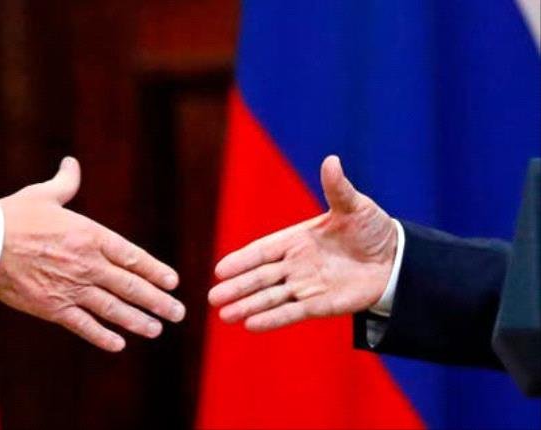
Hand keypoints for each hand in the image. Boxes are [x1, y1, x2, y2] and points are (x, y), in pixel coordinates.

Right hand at [0, 157, 183, 351]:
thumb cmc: (13, 215)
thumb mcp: (44, 195)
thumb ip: (65, 183)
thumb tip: (71, 164)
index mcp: (91, 236)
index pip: (133, 257)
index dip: (155, 271)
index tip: (173, 282)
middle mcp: (88, 264)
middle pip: (131, 286)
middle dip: (158, 301)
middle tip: (177, 312)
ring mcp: (72, 288)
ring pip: (113, 309)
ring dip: (138, 321)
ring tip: (156, 329)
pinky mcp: (52, 307)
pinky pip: (84, 326)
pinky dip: (102, 336)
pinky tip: (118, 344)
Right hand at [208, 155, 396, 330]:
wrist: (397, 260)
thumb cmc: (373, 229)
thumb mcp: (355, 206)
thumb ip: (337, 189)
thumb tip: (331, 161)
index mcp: (297, 239)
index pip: (263, 251)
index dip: (242, 260)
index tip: (220, 270)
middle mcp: (296, 264)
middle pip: (260, 278)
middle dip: (237, 288)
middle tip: (212, 298)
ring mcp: (306, 285)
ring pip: (271, 298)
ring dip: (248, 306)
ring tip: (224, 316)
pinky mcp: (320, 304)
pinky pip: (292, 312)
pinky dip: (272, 319)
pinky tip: (251, 325)